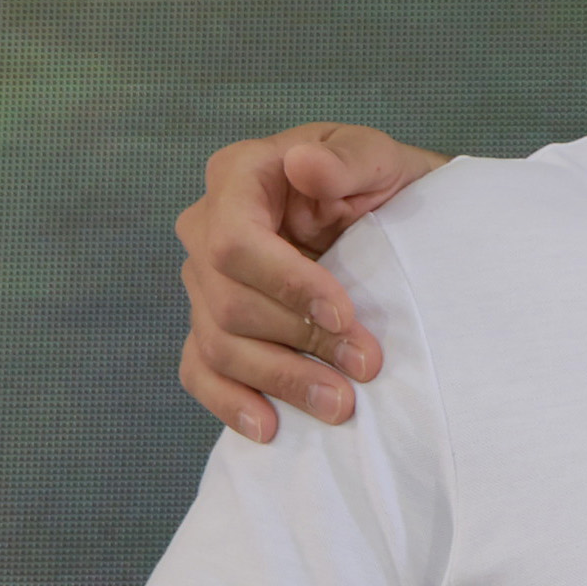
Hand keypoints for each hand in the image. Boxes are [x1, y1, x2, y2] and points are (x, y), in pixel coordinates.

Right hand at [175, 124, 447, 440]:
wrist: (385, 214)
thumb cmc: (379, 181)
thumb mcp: (378, 158)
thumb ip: (346, 159)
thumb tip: (305, 165)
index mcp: (238, 178)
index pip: (234, 241)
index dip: (285, 284)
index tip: (343, 314)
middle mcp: (205, 230)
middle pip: (229, 303)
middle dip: (299, 340)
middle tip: (366, 366)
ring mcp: (203, 283)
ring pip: (219, 345)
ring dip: (280, 380)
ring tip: (340, 405)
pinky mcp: (213, 326)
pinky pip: (201, 371)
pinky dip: (230, 403)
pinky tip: (268, 427)